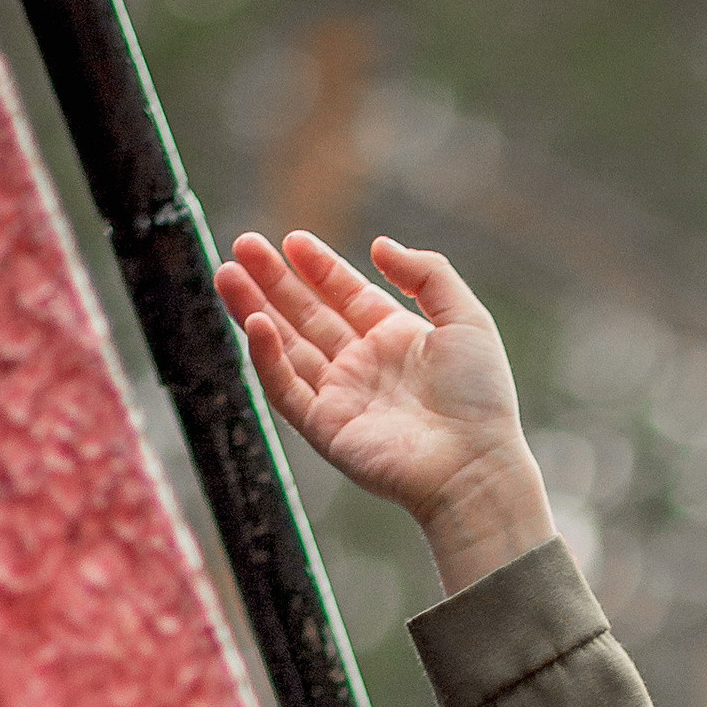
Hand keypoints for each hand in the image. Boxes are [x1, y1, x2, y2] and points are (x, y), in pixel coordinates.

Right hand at [212, 229, 555, 593]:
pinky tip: (256, 323)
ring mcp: (342, 398)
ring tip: (227, 274)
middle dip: (274, 281)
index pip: (346, 294)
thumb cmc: (480, 398)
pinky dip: (268, 358)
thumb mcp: (466, 319)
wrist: (474, 466)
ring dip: (255, 310)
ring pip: (286, 347)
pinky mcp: (326, 429)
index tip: (291, 239)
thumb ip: (428, 274)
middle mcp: (365, 366)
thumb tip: (380, 245)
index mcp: (397, 339)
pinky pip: (286, 390)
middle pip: (308, 316)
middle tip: (243, 246)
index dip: (318, 267)